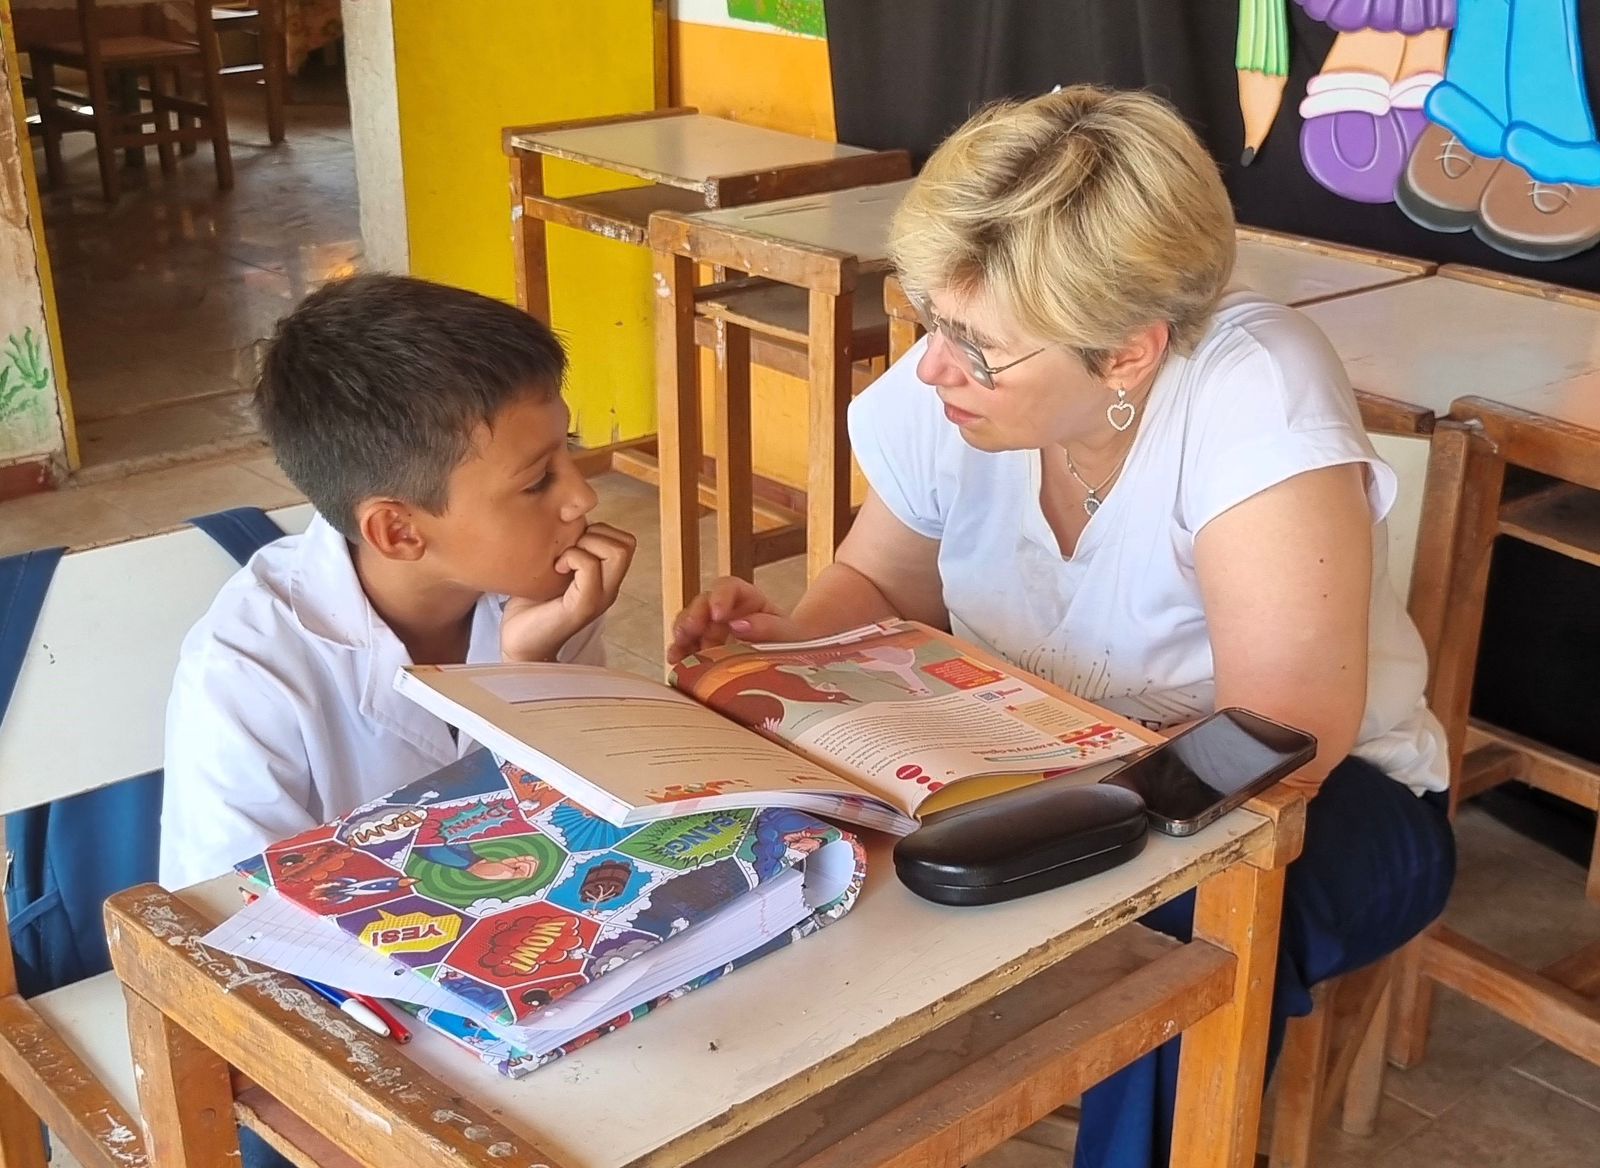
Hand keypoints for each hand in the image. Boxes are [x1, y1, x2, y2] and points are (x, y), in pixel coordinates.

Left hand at [501, 522, 636, 661]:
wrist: (519, 643)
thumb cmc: (531, 605)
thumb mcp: (553, 567)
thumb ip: (567, 547)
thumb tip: (565, 514)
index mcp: (606, 579)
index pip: (624, 540)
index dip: (600, 531)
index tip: (571, 544)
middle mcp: (609, 588)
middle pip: (627, 543)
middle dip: (597, 534)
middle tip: (569, 550)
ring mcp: (600, 598)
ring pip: (617, 552)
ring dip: (587, 545)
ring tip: (563, 560)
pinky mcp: (583, 607)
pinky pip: (591, 568)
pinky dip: (573, 558)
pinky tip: (555, 570)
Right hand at [667, 576, 803, 664]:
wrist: (793, 661)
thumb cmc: (793, 642)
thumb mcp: (789, 635)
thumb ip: (768, 627)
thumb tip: (738, 625)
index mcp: (748, 598)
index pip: (728, 587)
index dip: (720, 598)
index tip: (717, 615)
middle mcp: (726, 609)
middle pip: (703, 604)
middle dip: (693, 617)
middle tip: (689, 631)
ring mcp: (713, 628)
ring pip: (690, 624)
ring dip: (682, 636)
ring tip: (677, 651)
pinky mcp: (705, 647)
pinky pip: (688, 647)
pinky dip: (681, 654)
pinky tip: (675, 662)